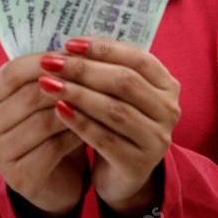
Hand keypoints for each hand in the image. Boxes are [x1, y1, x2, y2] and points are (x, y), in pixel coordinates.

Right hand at [0, 52, 88, 216]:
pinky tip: (95, 129)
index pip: (13, 71)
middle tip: (97, 78)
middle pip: (30, 95)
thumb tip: (77, 45)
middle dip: (67, 84)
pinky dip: (76, 135)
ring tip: (100, 101)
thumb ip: (53, 74)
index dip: (45, 61)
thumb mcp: (48, 97)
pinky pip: (53, 148)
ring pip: (44, 121)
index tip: (77, 54)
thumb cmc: (53, 129)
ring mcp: (0, 153)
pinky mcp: (19, 177)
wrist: (56, 179)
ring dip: (76, 110)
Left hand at [36, 36, 180, 215]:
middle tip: (51, 62)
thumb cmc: (117, 123)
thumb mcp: (118, 94)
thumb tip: (72, 43)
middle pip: (124, 82)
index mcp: (167, 85)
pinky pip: (104, 139)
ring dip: (77, 94)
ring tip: (49, 84)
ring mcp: (156, 140)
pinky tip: (58, 110)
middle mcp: (168, 111)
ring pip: (114, 110)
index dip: (103, 48)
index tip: (70, 43)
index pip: (137, 58)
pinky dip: (79, 122)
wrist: (122, 174)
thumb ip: (105, 68)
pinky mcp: (138, 164)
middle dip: (84, 69)